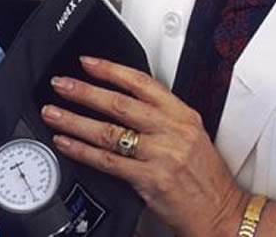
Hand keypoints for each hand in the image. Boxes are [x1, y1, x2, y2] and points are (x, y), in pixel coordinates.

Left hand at [40, 56, 253, 236]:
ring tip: (53, 113)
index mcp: (182, 115)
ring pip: (108, 131)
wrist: (222, 213)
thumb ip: (161, 118)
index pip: (142, 83)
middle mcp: (171, 131)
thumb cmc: (206, 178)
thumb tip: (122, 103)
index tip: (88, 62)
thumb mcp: (191, 136)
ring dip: (75, 120)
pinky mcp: (150, 180)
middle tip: (61, 84)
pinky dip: (81, 151)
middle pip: (119, 103)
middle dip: (85, 91)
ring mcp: (161, 155)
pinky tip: (65, 143)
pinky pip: (107, 161)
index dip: (111, 69)